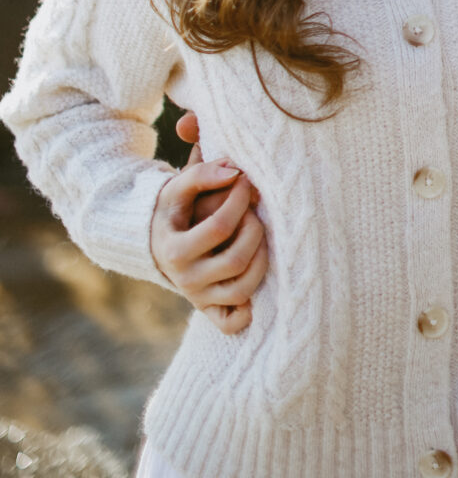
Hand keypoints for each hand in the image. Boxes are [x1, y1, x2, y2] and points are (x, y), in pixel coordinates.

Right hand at [150, 122, 267, 334]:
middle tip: (255, 211)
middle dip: (255, 230)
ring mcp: (199, 298)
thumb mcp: (179, 187)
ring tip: (259, 236)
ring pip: (242, 290)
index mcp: (175, 250)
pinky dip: (247, 308)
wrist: (157, 242)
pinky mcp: (209, 311)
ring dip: (261, 260)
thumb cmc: (175, 208)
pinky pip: (233, 322)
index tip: (246, 181)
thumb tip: (236, 173)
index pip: (220, 227)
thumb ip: (203, 173)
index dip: (240, 200)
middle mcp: (186, 280)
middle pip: (236, 261)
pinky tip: (251, 277)